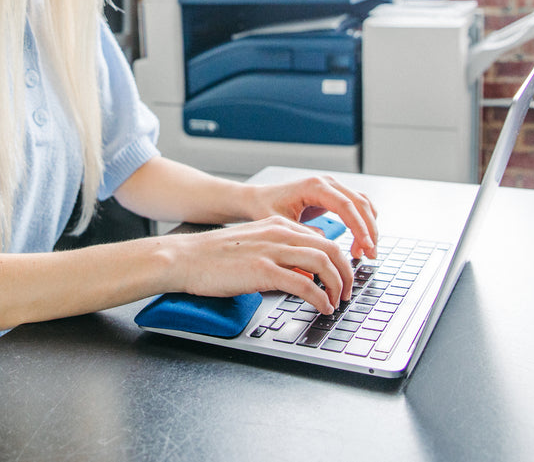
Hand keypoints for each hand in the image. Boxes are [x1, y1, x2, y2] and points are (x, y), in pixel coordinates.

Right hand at [170, 216, 354, 313]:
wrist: (185, 257)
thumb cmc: (214, 256)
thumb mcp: (254, 245)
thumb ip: (280, 253)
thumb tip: (304, 274)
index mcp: (278, 226)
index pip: (323, 239)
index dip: (339, 261)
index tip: (343, 278)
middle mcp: (279, 233)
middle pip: (331, 249)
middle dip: (347, 273)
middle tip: (348, 292)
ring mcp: (272, 251)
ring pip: (323, 263)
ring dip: (337, 286)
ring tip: (338, 302)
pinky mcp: (263, 270)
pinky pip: (305, 285)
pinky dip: (320, 298)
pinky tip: (322, 307)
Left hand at [250, 174, 378, 259]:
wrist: (259, 198)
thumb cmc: (266, 208)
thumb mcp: (282, 224)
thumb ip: (304, 233)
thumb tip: (326, 246)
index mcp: (314, 186)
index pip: (345, 205)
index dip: (359, 227)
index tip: (366, 246)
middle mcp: (326, 183)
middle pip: (360, 203)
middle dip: (369, 230)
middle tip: (371, 254)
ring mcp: (332, 187)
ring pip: (363, 204)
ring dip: (369, 228)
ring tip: (365, 253)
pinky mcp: (334, 196)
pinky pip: (357, 207)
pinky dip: (363, 224)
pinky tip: (360, 243)